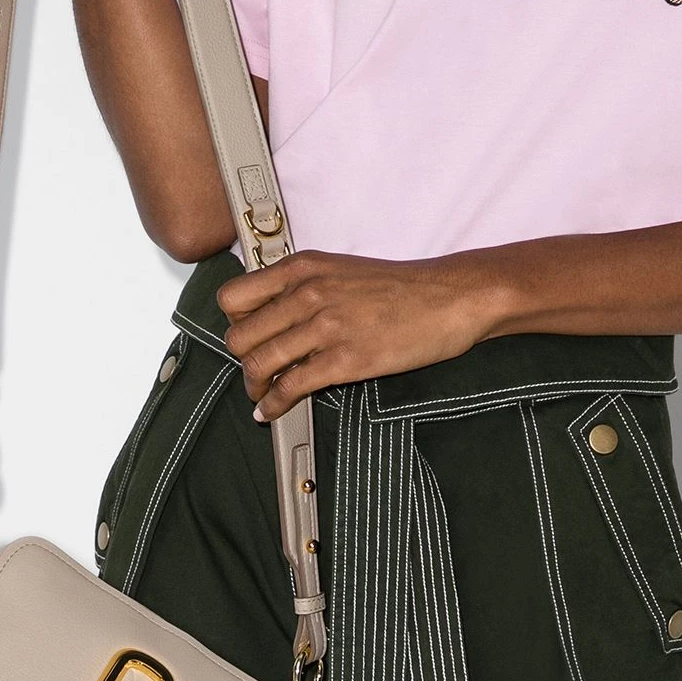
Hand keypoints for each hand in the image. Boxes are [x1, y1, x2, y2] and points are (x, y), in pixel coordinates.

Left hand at [215, 248, 498, 421]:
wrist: (449, 297)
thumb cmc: (400, 288)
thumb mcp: (341, 270)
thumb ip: (303, 287)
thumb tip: (272, 315)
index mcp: (302, 268)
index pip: (234, 297)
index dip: (233, 323)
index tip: (245, 337)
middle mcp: (307, 293)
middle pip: (240, 335)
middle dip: (241, 360)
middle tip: (253, 372)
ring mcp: (325, 326)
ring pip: (258, 363)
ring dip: (253, 387)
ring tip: (260, 395)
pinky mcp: (344, 359)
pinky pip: (290, 387)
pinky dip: (273, 406)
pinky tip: (271, 412)